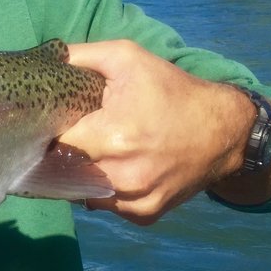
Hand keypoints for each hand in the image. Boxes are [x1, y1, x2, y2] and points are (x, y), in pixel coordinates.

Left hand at [59, 40, 250, 224]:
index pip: (55, 143)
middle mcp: (122, 175)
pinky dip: (103, 190)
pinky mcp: (145, 214)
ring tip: (92, 151)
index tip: (52, 121)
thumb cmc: (172, 90)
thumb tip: (46, 58)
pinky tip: (112, 168)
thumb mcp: (127, 58)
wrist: (224, 131)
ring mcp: (135, 199)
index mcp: (112, 136)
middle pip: (66, 170)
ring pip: (83, 192)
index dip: (49, 131)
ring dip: (81, 174)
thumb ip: (80, 55)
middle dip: (61, 154)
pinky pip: (107, 205)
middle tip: (70, 135)